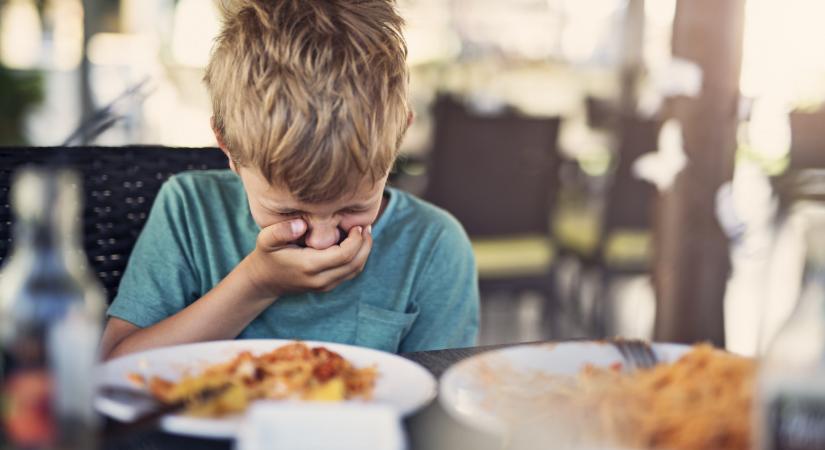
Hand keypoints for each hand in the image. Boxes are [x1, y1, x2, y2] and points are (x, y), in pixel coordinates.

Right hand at [239, 219, 372, 299]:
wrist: (265, 281)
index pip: (344, 255)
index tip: (356, 224)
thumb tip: (302, 225)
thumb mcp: (266, 239)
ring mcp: (325, 285)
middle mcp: (320, 279)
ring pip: (355, 270)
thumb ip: (281, 231)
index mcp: (309, 266)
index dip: (356, 240)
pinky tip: (355, 242)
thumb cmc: (267, 255)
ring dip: (364, 251)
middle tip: (366, 226)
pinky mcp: (328, 286)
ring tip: (363, 232)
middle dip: (365, 244)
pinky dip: (358, 258)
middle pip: (355, 264)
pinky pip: (350, 273)